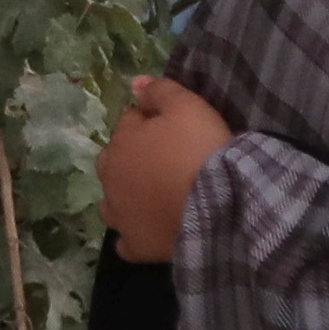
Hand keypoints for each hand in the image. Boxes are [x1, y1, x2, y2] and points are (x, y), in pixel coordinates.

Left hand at [102, 72, 232, 263]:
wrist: (217, 205)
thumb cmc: (200, 151)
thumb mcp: (188, 107)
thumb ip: (160, 91)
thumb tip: (135, 83)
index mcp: (121, 143)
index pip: (130, 123)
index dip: (152, 121)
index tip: (176, 126)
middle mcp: (111, 179)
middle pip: (116, 162)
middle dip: (133, 158)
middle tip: (166, 161)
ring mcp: (120, 216)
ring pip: (113, 202)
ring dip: (127, 197)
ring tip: (155, 197)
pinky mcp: (136, 246)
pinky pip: (127, 242)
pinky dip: (135, 236)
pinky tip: (150, 232)